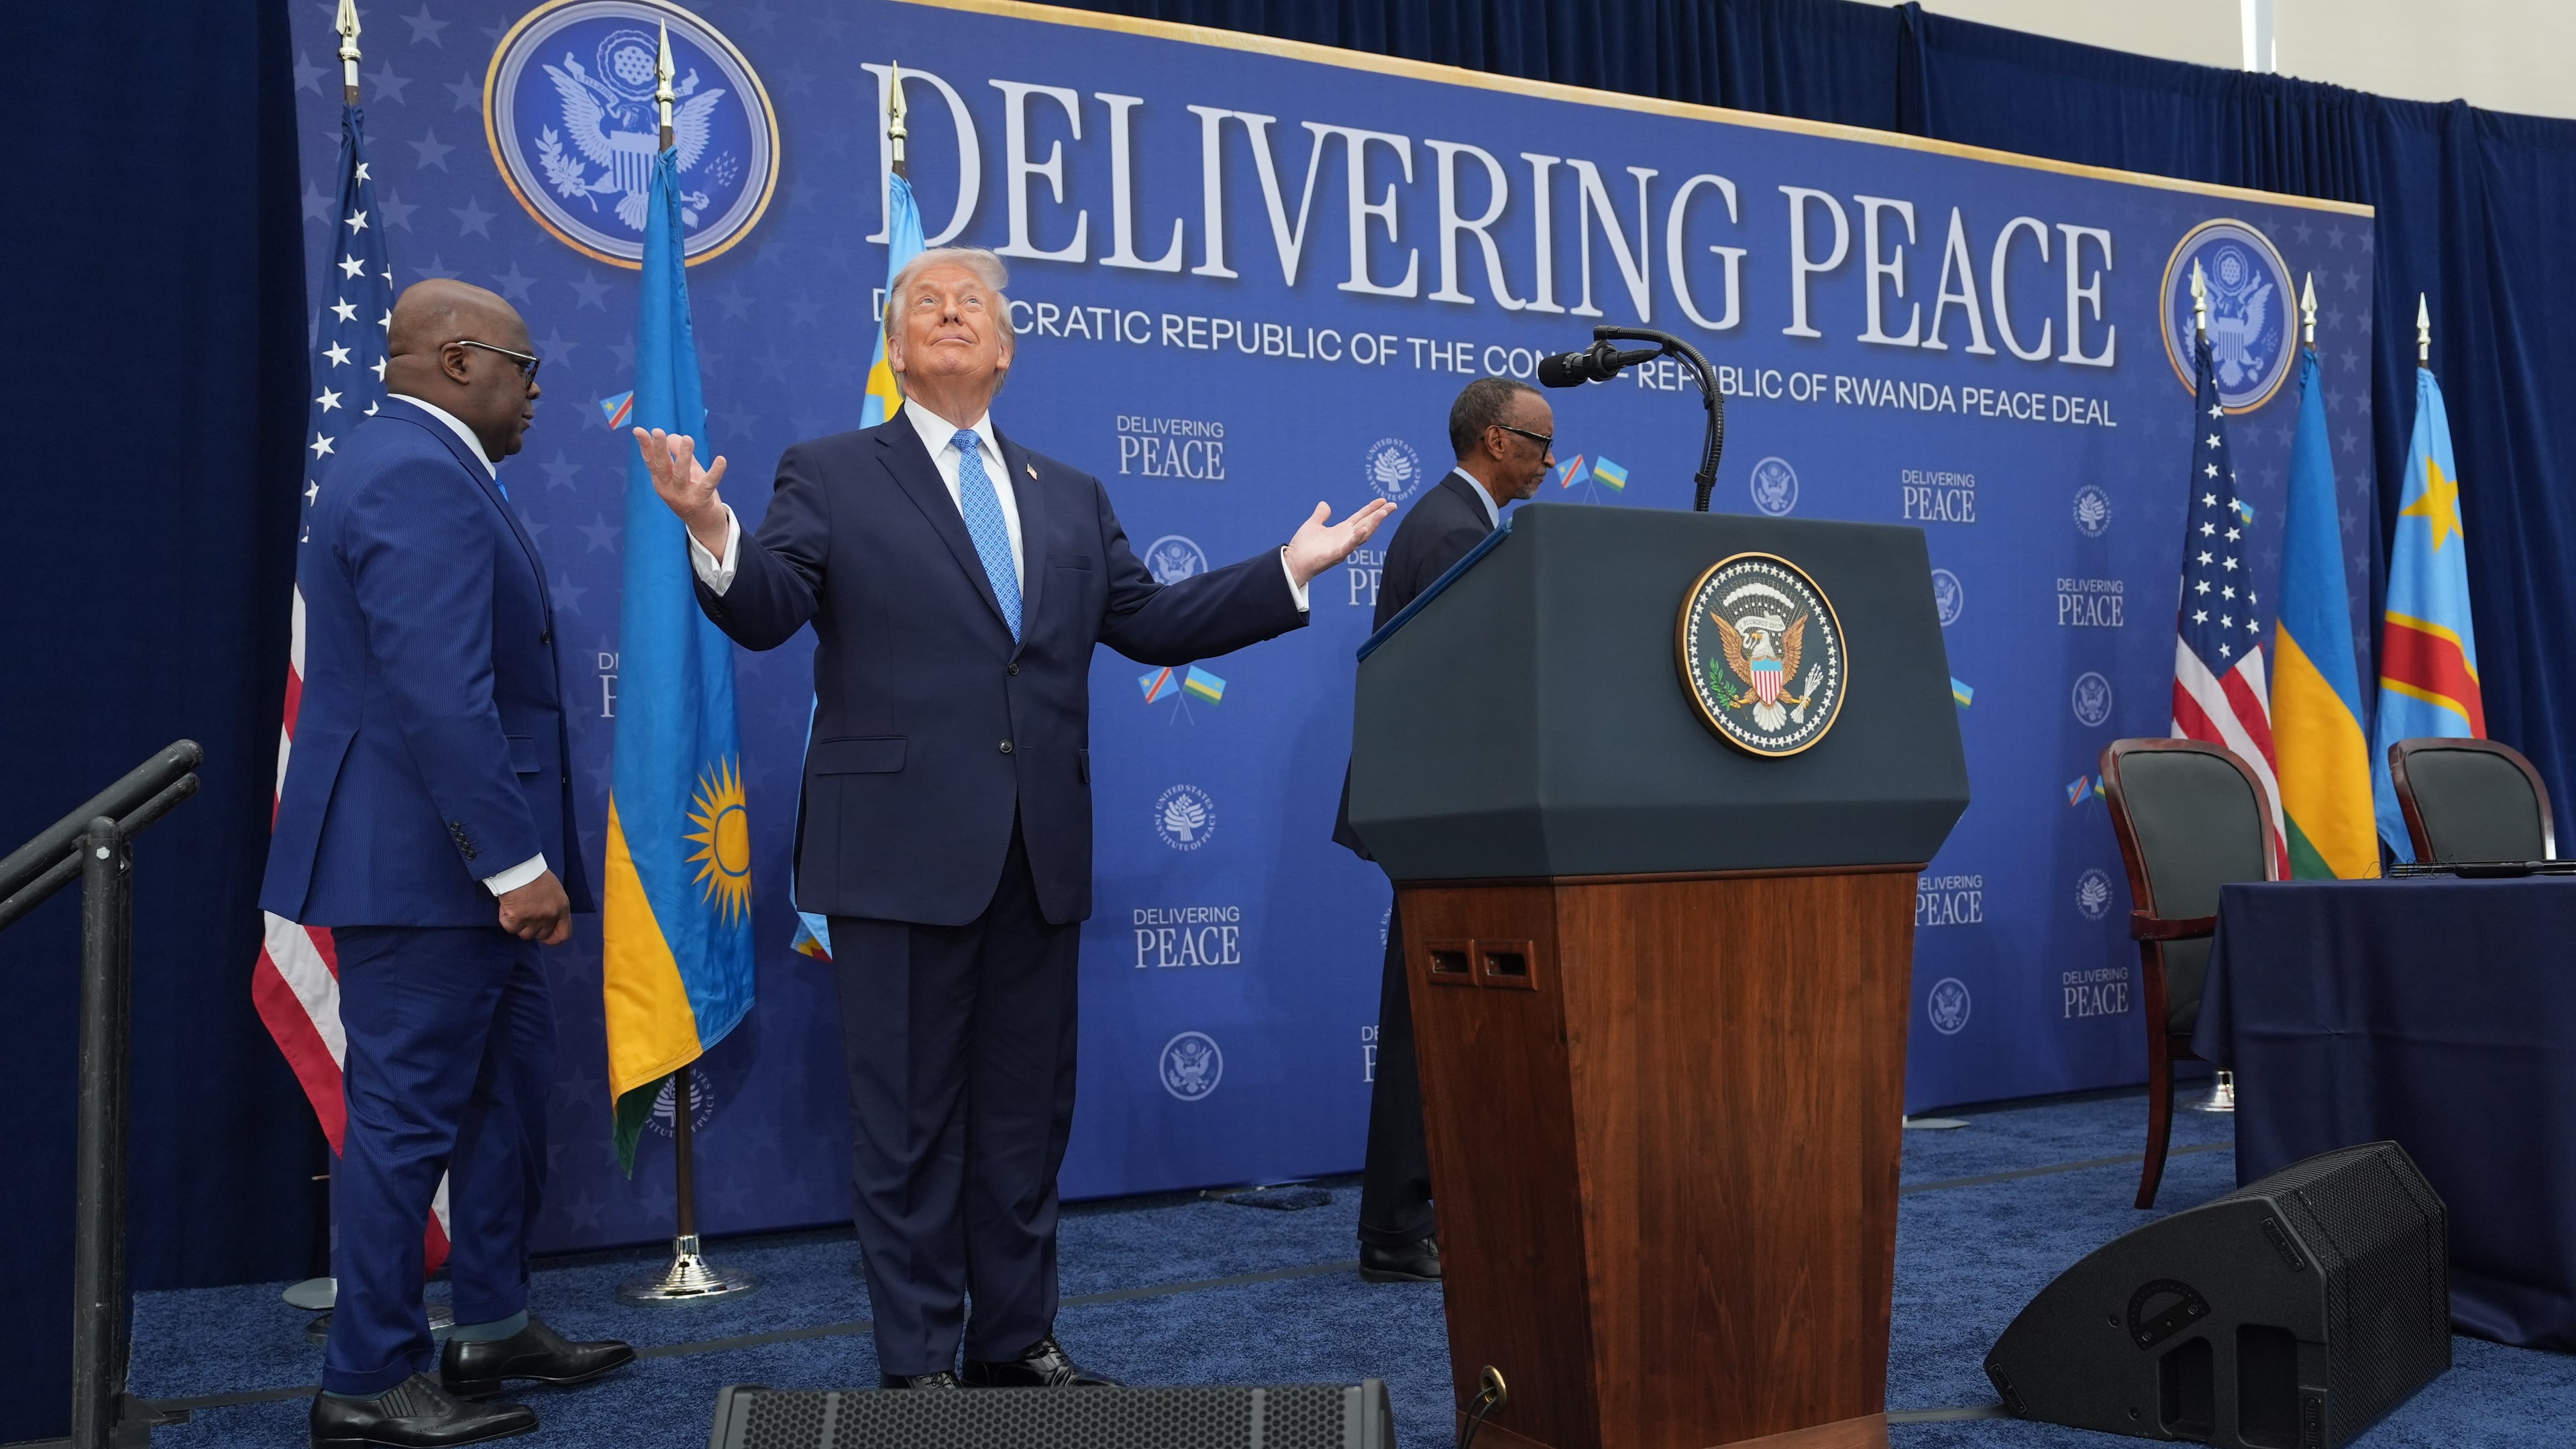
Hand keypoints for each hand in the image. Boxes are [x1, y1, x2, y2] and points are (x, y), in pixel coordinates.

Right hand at [498, 870, 572, 945]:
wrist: (518, 866)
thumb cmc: (534, 874)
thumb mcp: (554, 890)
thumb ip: (553, 907)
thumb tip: (548, 921)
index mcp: (561, 907)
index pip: (564, 934)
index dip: (553, 938)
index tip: (545, 936)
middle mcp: (549, 915)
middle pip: (541, 935)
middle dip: (532, 928)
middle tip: (524, 914)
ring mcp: (533, 918)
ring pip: (524, 934)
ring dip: (518, 924)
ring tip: (516, 907)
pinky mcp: (516, 918)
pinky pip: (509, 927)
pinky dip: (505, 919)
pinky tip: (507, 905)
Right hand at [633, 427, 731, 555]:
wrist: (705, 525)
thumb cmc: (693, 494)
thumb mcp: (685, 473)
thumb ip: (679, 454)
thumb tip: (672, 435)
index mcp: (662, 481)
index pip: (651, 461)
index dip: (645, 446)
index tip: (638, 430)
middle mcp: (668, 489)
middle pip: (662, 466)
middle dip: (659, 449)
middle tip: (658, 431)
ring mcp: (683, 497)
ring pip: (681, 474)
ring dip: (684, 456)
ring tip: (688, 439)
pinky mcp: (700, 502)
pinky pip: (708, 485)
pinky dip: (715, 472)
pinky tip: (721, 460)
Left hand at [1282, 499, 1397, 586]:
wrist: (1293, 562)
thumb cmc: (1303, 547)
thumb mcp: (1313, 525)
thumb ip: (1320, 515)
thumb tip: (1324, 504)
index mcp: (1341, 531)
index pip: (1361, 517)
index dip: (1371, 509)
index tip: (1383, 500)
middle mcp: (1345, 538)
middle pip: (1367, 524)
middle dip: (1380, 515)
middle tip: (1393, 505)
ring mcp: (1342, 547)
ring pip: (1363, 535)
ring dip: (1374, 524)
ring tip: (1383, 513)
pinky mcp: (1336, 555)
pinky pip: (1349, 547)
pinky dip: (1356, 538)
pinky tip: (1363, 529)